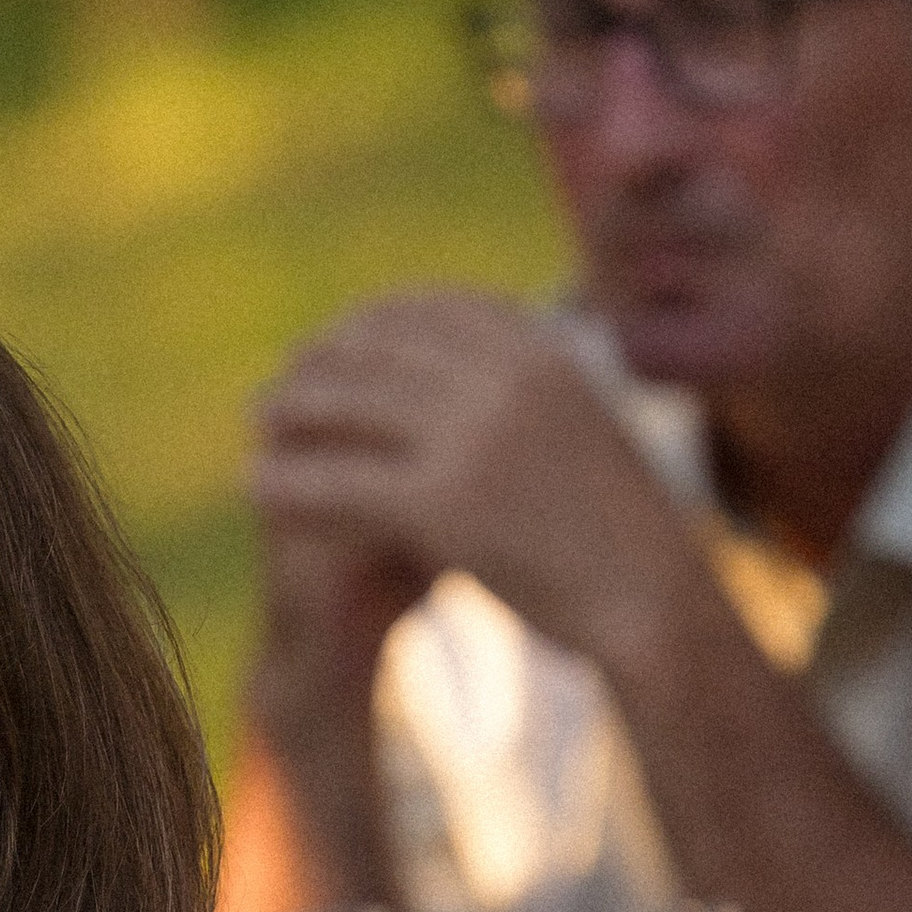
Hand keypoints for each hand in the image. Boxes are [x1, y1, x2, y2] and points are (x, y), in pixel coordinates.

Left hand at [250, 290, 701, 680]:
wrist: (655, 602)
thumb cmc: (620, 531)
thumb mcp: (580, 429)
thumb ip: (525, 391)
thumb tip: (467, 368)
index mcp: (542, 350)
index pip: (430, 308)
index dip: (368, 321)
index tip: (330, 341)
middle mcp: (506, 379)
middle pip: (380, 349)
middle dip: (319, 362)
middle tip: (275, 385)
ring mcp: (474, 439)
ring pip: (350, 408)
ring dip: (293, 412)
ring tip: (256, 426)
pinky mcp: (444, 506)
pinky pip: (342, 484)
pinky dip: (291, 482)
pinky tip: (256, 489)